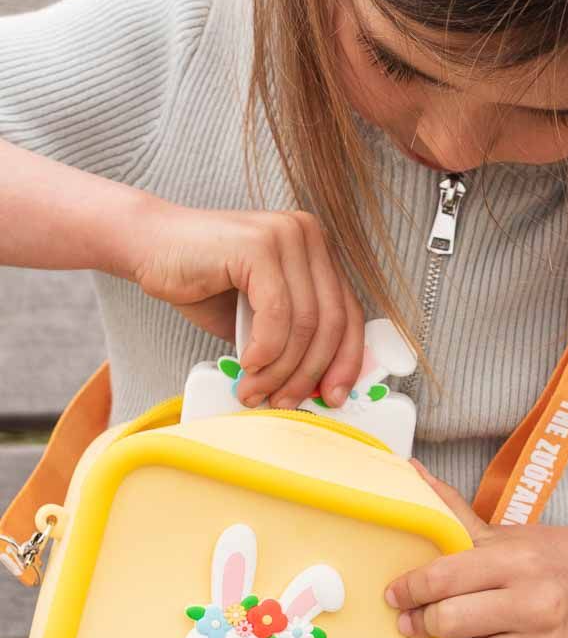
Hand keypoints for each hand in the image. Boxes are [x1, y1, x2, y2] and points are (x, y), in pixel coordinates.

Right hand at [124, 200, 364, 409]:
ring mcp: (285, 236)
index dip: (347, 360)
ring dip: (281, 369)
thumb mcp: (259, 318)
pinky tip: (248, 364)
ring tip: (257, 391)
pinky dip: (265, 349)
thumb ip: (291, 339)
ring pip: (304, 322)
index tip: (333, 396)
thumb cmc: (202, 284)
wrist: (147, 248)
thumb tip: (319, 385)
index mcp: (316, 251)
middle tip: (285, 402)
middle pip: (332, 321)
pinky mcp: (259, 245)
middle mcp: (308, 236)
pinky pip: (277, 313)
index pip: (349, 312)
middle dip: (309, 372)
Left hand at [384, 462, 567, 637]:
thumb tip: (408, 470)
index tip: (396, 595)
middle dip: (424, 624)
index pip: (443, 578)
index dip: (409, 589)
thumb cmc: (533, 558)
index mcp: (516, 560)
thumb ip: (450, 510)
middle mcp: (538, 601)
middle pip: (450, 622)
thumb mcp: (496, 533)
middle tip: (419, 622)